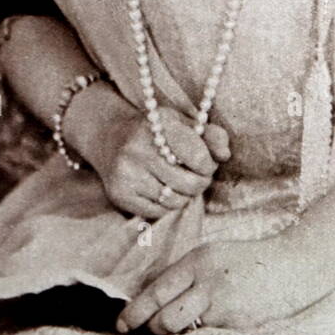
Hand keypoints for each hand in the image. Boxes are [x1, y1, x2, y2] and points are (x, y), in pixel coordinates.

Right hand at [66, 88, 229, 219]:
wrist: (110, 137)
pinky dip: (167, 205)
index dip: (209, 164)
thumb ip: (211, 135)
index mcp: (160, 126)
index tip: (206, 162)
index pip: (199, 157)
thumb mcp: (183, 123)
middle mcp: (139, 149)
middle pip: (190, 184)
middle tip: (197, 176)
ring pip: (175, 201)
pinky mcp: (120, 195)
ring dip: (185, 196)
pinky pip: (158, 212)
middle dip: (200, 182)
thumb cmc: (156, 131)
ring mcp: (127, 174)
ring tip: (180, 183)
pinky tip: (164, 190)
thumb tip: (225, 155)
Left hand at [116, 233, 320, 334]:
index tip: (121, 325)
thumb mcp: (214, 256)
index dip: (134, 311)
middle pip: (162, 316)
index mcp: (198, 260)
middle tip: (147, 333)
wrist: (294, 266)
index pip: (156, 290)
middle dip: (150, 329)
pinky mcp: (237, 325)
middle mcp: (207, 282)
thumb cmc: (250, 261)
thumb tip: (155, 300)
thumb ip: (188, 275)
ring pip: (181, 331)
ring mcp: (223, 306)